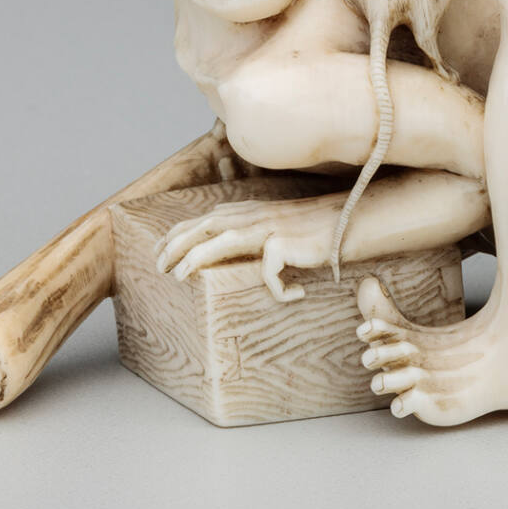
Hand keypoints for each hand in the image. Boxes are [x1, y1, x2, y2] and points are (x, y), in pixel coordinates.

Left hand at [155, 195, 337, 303]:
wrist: (351, 221)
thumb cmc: (311, 231)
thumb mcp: (272, 228)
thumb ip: (247, 234)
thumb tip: (220, 252)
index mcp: (246, 212)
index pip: (202, 219)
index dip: (176, 234)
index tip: (157, 252)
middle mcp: (254, 216)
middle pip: (206, 226)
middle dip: (176, 244)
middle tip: (156, 267)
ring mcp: (271, 228)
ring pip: (225, 239)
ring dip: (197, 257)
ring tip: (179, 276)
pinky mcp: (290, 243)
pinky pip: (273, 268)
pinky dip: (280, 287)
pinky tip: (294, 296)